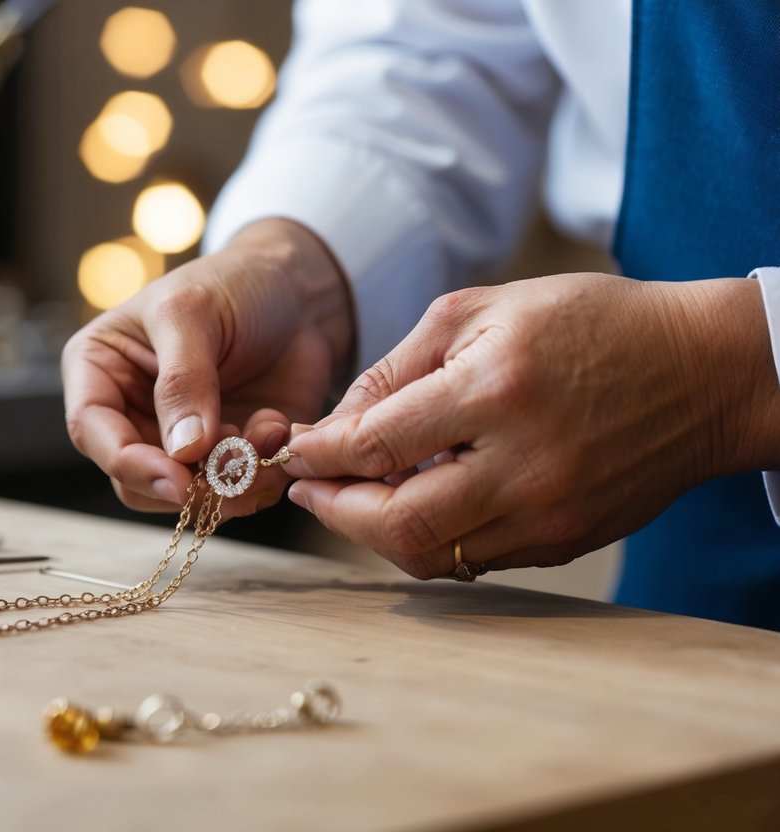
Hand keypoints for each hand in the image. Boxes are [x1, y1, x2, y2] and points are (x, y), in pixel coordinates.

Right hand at [61, 219, 352, 517]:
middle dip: (187, 482)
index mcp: (100, 371)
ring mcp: (177, 442)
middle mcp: (130, 413)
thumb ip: (183, 381)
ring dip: (231, 482)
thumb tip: (183, 451)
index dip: (130, 463)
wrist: (297, 294)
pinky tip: (278, 429)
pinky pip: (233, 493)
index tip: (177, 480)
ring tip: (266, 433)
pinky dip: (261, 476)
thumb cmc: (231, 285)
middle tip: (235, 463)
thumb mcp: (193, 313)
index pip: (91, 431)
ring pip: (184, 496)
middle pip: (133, 479)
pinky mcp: (224, 458)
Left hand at [282, 273, 779, 577]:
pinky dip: (431, 538)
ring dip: (377, 533)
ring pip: (434, 555)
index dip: (321, 455)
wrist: (701, 372)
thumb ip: (398, 368)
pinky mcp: (566, 540)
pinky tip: (414, 505)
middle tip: (310, 490)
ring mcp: (549, 512)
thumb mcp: (482, 310)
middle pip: (398, 523)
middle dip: (336, 512)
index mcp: (495, 390)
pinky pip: (475, 558)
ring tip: (353, 500)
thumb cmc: (586, 325)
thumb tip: (335, 425)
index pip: (378, 444)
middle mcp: (523, 463)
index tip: (295, 454)